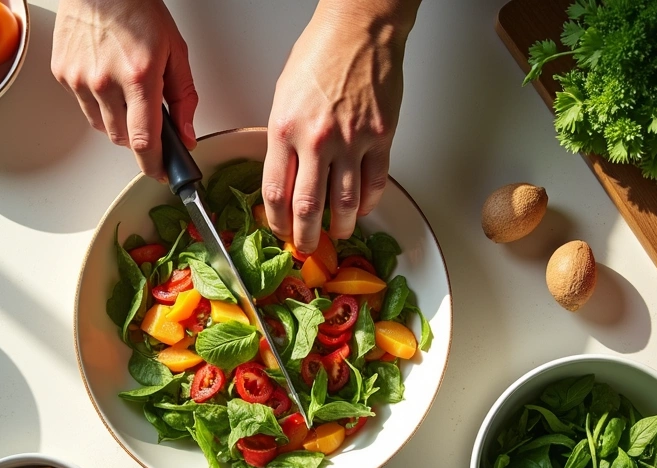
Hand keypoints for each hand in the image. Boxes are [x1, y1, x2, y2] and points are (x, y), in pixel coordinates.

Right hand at [51, 0, 198, 179]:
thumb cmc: (137, 9)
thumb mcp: (175, 51)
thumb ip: (184, 97)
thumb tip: (186, 133)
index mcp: (138, 75)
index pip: (144, 140)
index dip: (154, 164)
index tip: (161, 173)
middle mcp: (105, 81)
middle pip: (122, 139)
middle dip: (138, 137)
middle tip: (147, 117)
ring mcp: (80, 79)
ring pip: (101, 126)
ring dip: (117, 120)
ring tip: (125, 88)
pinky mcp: (63, 74)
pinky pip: (83, 105)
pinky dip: (97, 100)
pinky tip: (105, 75)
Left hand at [263, 1, 417, 252]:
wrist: (359, 31)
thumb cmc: (319, 55)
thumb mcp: (282, 97)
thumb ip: (282, 139)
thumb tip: (284, 173)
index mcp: (285, 130)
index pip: (275, 193)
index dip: (276, 222)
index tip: (280, 231)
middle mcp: (317, 140)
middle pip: (308, 208)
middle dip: (306, 237)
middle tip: (307, 248)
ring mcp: (352, 141)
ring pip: (344, 203)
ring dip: (340, 226)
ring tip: (337, 233)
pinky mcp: (381, 137)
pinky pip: (374, 183)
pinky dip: (367, 202)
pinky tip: (361, 208)